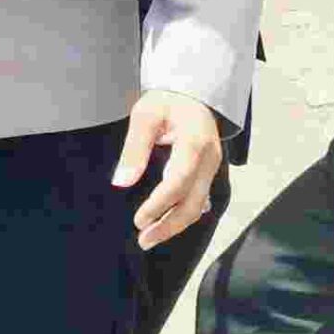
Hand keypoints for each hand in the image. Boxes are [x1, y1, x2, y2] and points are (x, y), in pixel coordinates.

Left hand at [115, 88, 224, 250]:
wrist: (193, 94)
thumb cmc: (166, 102)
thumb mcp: (145, 115)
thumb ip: (134, 149)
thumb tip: (121, 182)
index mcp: (194, 142)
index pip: (178, 181)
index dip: (159, 204)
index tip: (139, 220)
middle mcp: (209, 160)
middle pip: (193, 202)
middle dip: (168, 225)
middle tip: (143, 240)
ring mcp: (212, 168)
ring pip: (198, 206)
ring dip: (175, 225)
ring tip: (150, 237)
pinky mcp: (209, 173)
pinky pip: (199, 200)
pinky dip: (183, 215)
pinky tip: (167, 225)